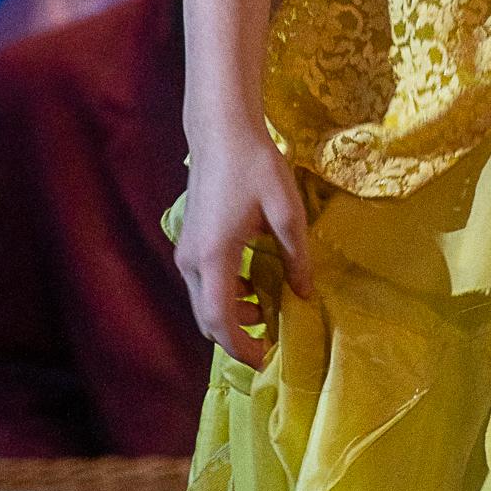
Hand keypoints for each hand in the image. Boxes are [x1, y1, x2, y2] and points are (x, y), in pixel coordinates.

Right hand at [174, 126, 311, 366]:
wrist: (221, 131)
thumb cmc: (255, 167)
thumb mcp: (287, 211)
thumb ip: (296, 256)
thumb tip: (304, 293)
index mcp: (215, 257)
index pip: (220, 320)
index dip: (241, 346)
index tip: (265, 358)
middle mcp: (192, 261)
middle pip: (206, 318)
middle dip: (236, 335)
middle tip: (269, 340)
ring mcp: (186, 250)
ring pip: (202, 302)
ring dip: (229, 314)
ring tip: (265, 311)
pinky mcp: (189, 240)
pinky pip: (202, 284)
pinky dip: (222, 295)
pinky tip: (250, 285)